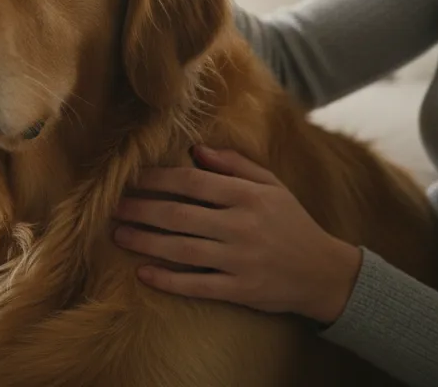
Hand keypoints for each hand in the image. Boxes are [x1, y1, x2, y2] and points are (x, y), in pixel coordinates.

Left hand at [112, 145, 363, 324]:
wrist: (324, 273)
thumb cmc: (291, 223)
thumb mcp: (272, 186)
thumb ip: (234, 164)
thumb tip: (195, 148)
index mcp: (247, 196)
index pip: (191, 182)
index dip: (156, 179)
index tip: (130, 178)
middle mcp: (241, 226)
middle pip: (179, 215)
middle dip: (141, 209)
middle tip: (113, 207)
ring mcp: (239, 260)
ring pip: (181, 249)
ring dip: (145, 241)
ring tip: (118, 235)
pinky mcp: (240, 290)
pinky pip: (196, 285)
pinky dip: (168, 280)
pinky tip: (143, 273)